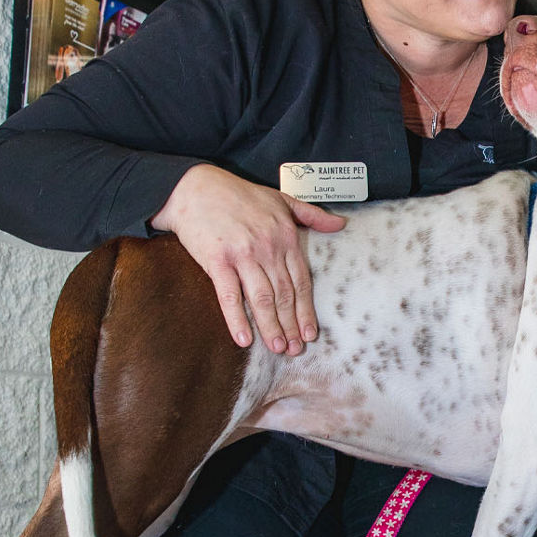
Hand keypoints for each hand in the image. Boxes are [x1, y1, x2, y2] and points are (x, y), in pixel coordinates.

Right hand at [150, 164, 346, 353]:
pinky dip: (237, 319)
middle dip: (291, 325)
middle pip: (284, 295)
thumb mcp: (281, 199)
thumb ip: (312, 215)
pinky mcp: (217, 260)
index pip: (301, 281)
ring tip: (277, 347)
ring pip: (261, 298)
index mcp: (286, 236)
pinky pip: (229, 295)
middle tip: (295, 350)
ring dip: (271, 327)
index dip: (306, 310)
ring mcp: (242, 254)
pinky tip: (244, 339)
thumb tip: (341, 224)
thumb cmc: (240, 195)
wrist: (195, 187)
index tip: (311, 333)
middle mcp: (268, 247)